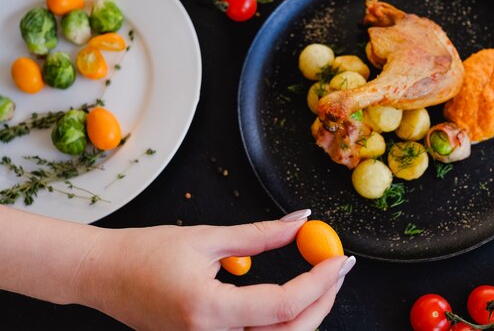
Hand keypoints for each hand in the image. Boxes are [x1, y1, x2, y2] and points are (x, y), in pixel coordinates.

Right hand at [77, 210, 355, 329]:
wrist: (104, 274)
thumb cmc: (145, 252)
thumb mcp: (208, 237)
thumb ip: (261, 234)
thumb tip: (300, 222)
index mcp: (209, 312)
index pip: (283, 306)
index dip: (320, 282)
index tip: (341, 259)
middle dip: (321, 302)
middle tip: (337, 269)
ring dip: (306, 315)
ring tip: (322, 280)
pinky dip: (282, 323)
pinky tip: (293, 298)